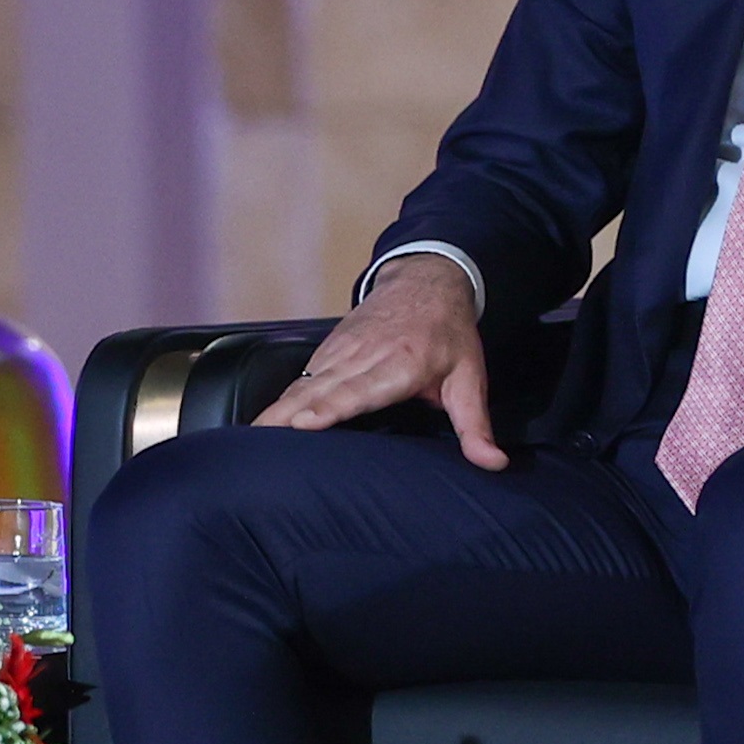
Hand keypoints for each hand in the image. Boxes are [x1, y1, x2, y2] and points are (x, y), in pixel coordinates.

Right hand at [256, 258, 504, 467]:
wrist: (426, 279)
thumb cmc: (448, 332)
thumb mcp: (470, 378)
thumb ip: (476, 425)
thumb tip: (493, 464)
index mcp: (400, 365)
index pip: (359, 390)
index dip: (328, 407)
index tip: (301, 424)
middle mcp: (364, 356)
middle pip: (319, 390)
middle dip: (285, 417)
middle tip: (256, 447)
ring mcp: (342, 350)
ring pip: (303, 384)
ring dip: (275, 410)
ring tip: (250, 439)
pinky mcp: (329, 348)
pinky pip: (302, 377)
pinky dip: (281, 399)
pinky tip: (264, 421)